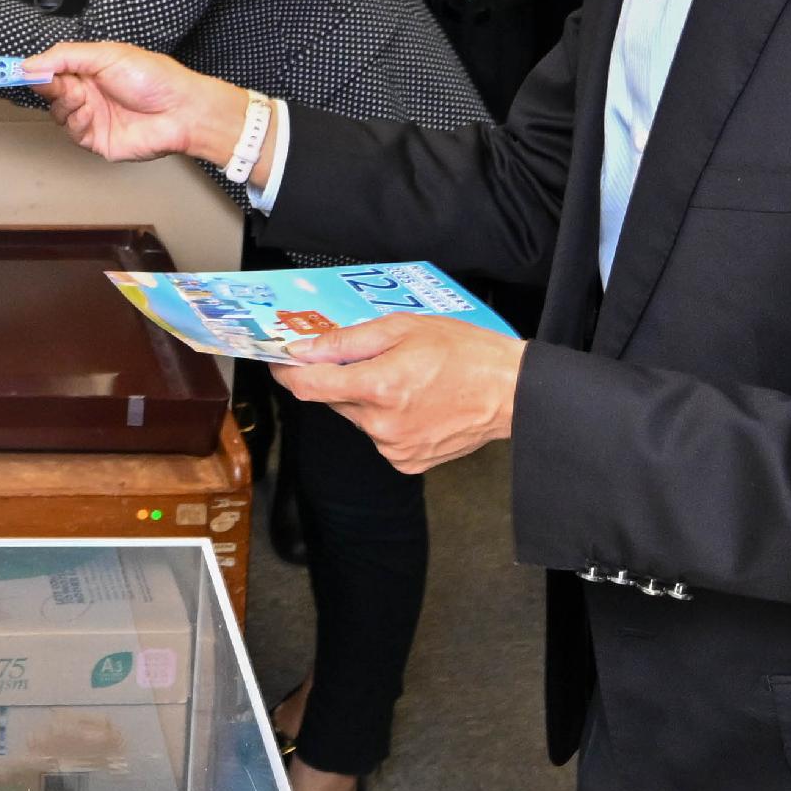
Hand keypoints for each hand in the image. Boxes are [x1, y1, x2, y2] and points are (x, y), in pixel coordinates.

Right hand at [22, 41, 253, 164]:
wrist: (181, 111)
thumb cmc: (155, 78)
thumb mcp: (107, 54)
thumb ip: (66, 56)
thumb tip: (32, 63)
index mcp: (91, 68)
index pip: (53, 68)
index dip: (35, 69)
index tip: (17, 69)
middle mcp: (89, 92)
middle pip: (51, 90)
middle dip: (49, 85)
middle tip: (50, 80)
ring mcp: (92, 117)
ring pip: (58, 112)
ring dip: (65, 103)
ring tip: (82, 96)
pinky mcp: (96, 140)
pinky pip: (71, 132)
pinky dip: (75, 121)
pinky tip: (89, 113)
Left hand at [276, 314, 525, 474]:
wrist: (510, 392)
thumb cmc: (464, 353)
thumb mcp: (402, 329)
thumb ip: (347, 341)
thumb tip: (305, 349)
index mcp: (377, 387)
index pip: (309, 386)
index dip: (288, 372)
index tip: (280, 362)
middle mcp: (380, 424)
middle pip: (335, 400)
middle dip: (341, 379)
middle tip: (367, 359)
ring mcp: (394, 448)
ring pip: (359, 418)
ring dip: (368, 399)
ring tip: (406, 380)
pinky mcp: (408, 462)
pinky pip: (381, 436)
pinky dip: (387, 419)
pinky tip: (416, 403)